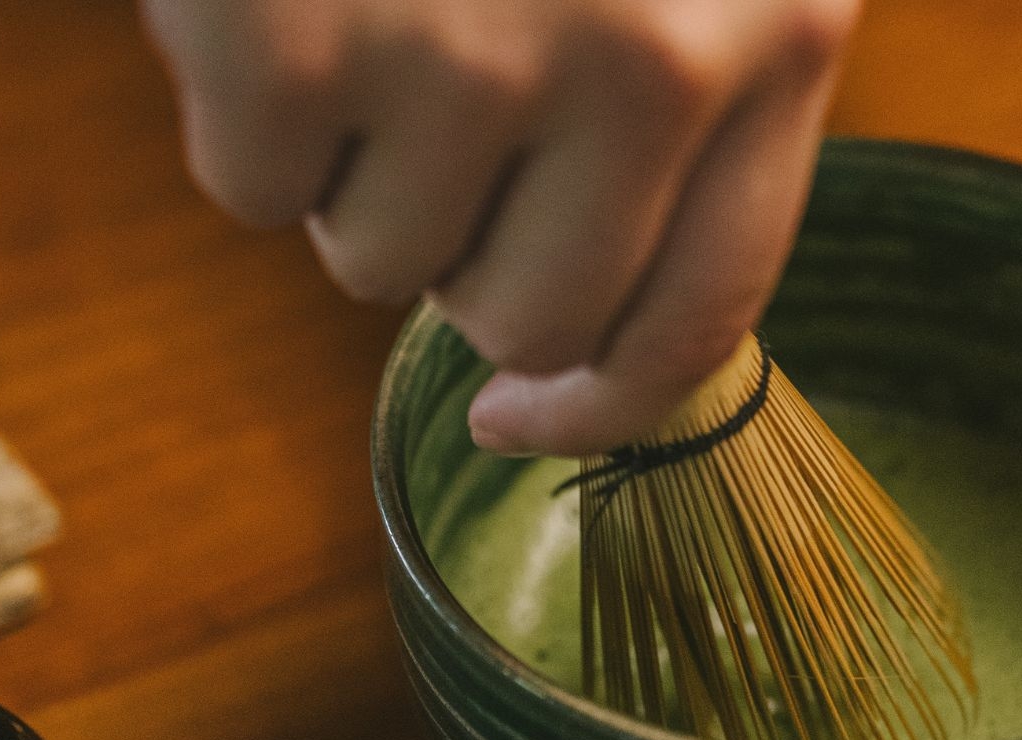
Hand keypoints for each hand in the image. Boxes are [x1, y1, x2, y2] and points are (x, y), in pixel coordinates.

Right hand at [142, 0, 859, 454]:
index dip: (598, 399)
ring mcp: (479, 53)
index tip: (518, 416)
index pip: (704, 312)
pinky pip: (254, 190)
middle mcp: (656, 54)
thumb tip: (558, 347)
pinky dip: (241, 105)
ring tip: (359, 2)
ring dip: (346, 160)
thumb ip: (691, 103)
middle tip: (417, 105)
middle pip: (528, 318)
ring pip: (380, 265)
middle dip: (454, 243)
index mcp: (780, 19)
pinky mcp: (308, 50)